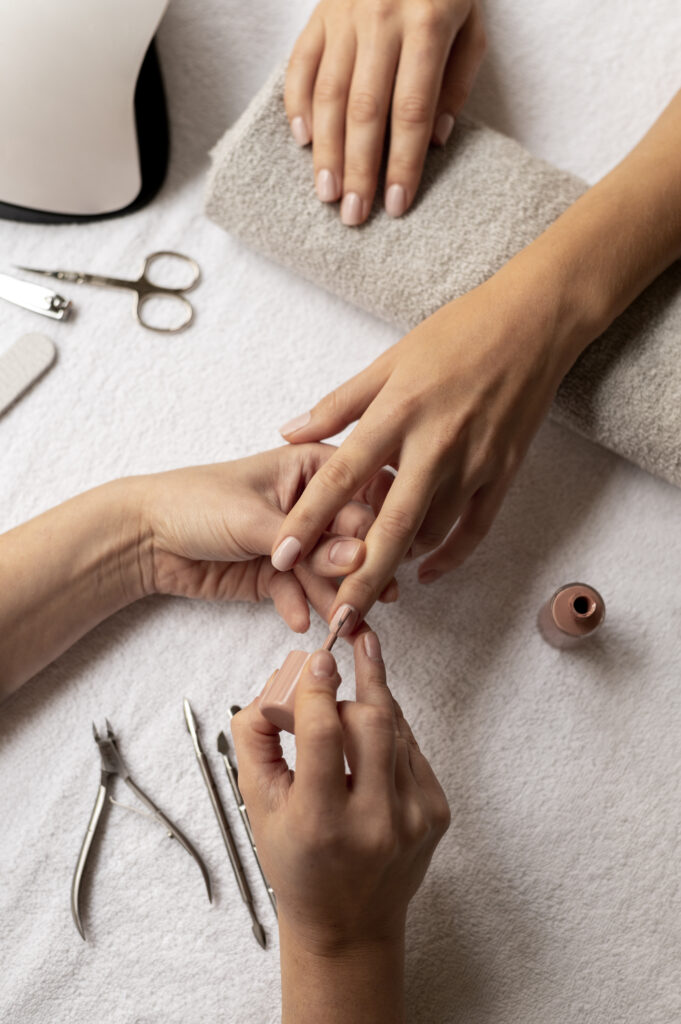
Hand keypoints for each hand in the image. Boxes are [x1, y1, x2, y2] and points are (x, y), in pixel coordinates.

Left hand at [139, 443, 396, 632]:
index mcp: (312, 467)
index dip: (370, 526)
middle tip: (371, 598)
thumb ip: (307, 543)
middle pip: (349, 537)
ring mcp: (297, 540)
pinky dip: (300, 606)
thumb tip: (357, 557)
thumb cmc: (195, 503)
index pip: (356, 494)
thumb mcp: (255, 518)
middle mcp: (311, 503)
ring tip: (346, 623)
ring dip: (334, 597)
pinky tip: (299, 620)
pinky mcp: (278, 573)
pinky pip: (300, 592)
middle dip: (355, 569)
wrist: (145, 538)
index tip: (376, 556)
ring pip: (328, 571)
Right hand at [231, 630, 449, 950]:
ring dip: (372, 699)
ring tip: (361, 659)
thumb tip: (274, 687)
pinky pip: (412, 748)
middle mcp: (374, 824)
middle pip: (371, 722)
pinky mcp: (435, 814)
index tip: (317, 658)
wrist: (348, 924)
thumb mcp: (258, 807)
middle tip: (334, 664)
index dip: (318, 689)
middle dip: (349, 687)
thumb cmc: (297, 863)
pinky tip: (372, 726)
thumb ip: (254, 740)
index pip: (323, 736)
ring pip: (396, 729)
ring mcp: (413, 819)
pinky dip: (389, 728)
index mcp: (321, 824)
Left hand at [272, 268, 578, 631]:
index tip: (280, 556)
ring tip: (369, 584)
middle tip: (335, 620)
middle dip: (358, 578)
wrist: (533, 322)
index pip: (341, 478)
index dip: (307, 521)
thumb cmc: (456, 334)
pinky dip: (449, 557)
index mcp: (397, 413)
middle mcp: (434, 445)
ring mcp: (473, 463)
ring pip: (430, 532)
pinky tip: (425, 572)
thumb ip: (339, 404)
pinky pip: (474, 530)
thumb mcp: (389, 361)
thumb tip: (289, 431)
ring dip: (399, 562)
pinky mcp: (503, 473)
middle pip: (389, 526)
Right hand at [285, 0, 484, 224]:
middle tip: (354, 215)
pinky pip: (301, 63)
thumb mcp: (471, 25)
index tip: (396, 204)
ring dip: (325, 150)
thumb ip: (455, 83)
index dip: (403, 162)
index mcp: (427, 23)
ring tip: (326, 193)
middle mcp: (381, 19)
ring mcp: (344, 15)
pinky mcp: (319, 13)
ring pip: (328, 93)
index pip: (411, 110)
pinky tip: (301, 141)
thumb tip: (435, 142)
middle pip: (365, 109)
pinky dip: (297, 104)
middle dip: (359, 169)